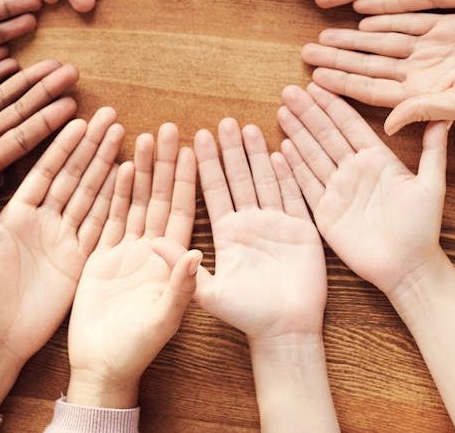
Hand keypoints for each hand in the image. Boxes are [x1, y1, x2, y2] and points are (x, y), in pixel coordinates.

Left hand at [0, 108, 123, 363]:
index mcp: (17, 214)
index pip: (45, 171)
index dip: (62, 146)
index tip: (79, 120)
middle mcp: (44, 221)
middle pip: (73, 175)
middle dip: (92, 146)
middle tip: (111, 117)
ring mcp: (63, 239)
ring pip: (90, 194)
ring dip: (107, 166)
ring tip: (123, 137)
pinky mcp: (79, 259)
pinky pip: (100, 224)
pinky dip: (114, 202)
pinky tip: (128, 179)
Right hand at [66, 124, 200, 407]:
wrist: (101, 367)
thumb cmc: (138, 348)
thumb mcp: (164, 319)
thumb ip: (180, 286)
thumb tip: (196, 253)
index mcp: (172, 262)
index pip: (184, 211)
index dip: (189, 180)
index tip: (196, 147)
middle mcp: (152, 251)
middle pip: (160, 198)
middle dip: (165, 164)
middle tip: (168, 128)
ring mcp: (127, 252)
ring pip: (136, 202)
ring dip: (141, 170)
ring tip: (143, 136)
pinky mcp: (102, 257)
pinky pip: (110, 218)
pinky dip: (115, 193)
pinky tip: (119, 167)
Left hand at [192, 119, 325, 339]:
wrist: (285, 333)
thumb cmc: (245, 317)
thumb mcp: (207, 294)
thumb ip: (180, 269)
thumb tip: (152, 243)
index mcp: (226, 234)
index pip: (213, 191)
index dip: (204, 165)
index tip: (192, 137)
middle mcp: (249, 224)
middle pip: (238, 179)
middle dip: (230, 150)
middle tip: (222, 121)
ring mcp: (277, 224)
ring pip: (264, 181)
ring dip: (256, 155)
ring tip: (248, 127)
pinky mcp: (302, 231)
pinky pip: (294, 197)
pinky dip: (288, 175)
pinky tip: (281, 152)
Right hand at [277, 83, 450, 295]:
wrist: (407, 267)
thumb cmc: (423, 228)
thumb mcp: (431, 185)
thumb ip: (433, 150)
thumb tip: (445, 116)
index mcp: (377, 159)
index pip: (350, 125)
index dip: (333, 105)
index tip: (317, 84)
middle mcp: (354, 170)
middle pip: (326, 135)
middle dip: (308, 112)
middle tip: (289, 90)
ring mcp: (338, 190)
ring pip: (312, 155)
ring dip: (297, 132)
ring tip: (282, 110)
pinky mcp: (325, 212)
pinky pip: (306, 184)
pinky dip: (294, 166)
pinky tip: (282, 147)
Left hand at [300, 13, 454, 134]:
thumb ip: (422, 111)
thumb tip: (386, 126)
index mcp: (418, 93)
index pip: (369, 88)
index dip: (341, 83)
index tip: (313, 79)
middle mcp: (418, 71)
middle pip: (367, 63)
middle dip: (337, 58)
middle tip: (304, 51)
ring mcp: (429, 48)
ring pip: (381, 41)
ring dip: (353, 37)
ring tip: (323, 33)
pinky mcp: (443, 26)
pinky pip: (406, 19)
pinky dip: (383, 15)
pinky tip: (359, 15)